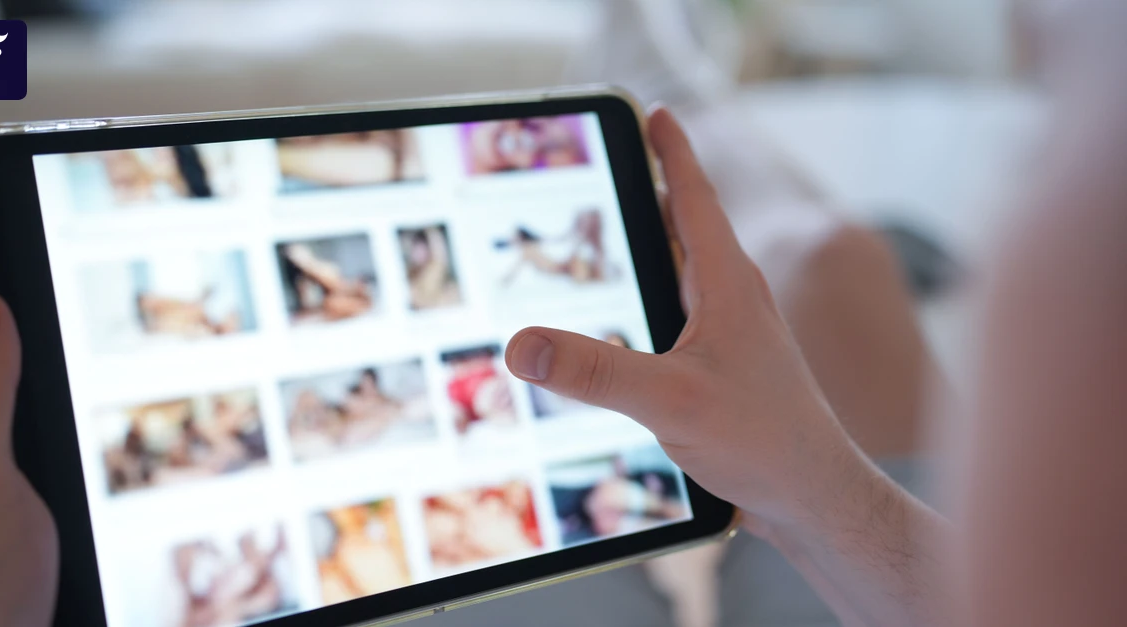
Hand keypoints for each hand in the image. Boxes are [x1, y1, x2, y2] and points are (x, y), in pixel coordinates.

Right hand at [504, 108, 869, 529]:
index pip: (694, 198)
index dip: (671, 152)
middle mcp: (734, 299)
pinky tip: (628, 326)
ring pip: (684, 274)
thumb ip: (594, 372)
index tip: (654, 112)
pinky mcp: (725, 368)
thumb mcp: (669, 400)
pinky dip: (652, 301)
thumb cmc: (764, 442)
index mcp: (729, 284)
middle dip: (650, 194)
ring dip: (651, 250)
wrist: (815, 499)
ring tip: (609, 239)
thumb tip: (520, 344)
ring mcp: (732, 334)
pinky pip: (681, 316)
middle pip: (686, 228)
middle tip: (612, 170)